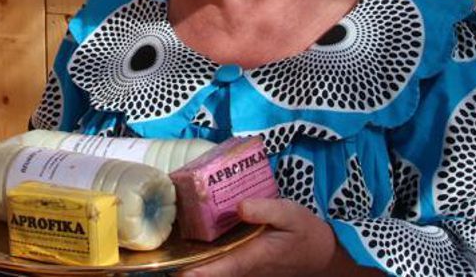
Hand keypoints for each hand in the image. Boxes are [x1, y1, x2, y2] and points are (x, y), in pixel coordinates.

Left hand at [175, 198, 358, 276]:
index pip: (214, 270)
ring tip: (163, 236)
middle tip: (156, 246)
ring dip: (187, 255)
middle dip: (180, 261)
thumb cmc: (304, 233)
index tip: (171, 268)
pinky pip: (214, 258)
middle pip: (203, 269)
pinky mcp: (239, 259)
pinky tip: (185, 231)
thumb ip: (267, 209)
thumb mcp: (291, 214)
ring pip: (207, 264)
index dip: (191, 271)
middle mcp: (239, 265)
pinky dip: (199, 249)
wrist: (319, 252)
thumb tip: (240, 205)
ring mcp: (238, 265)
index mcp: (249, 256)